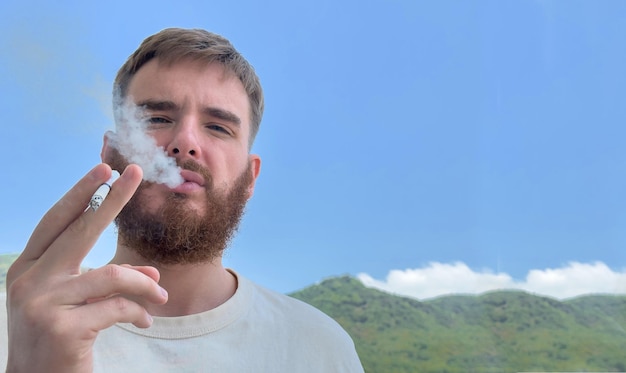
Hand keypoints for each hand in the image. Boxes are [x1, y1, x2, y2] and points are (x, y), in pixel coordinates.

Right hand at [5, 164, 167, 372]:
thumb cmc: (59, 338)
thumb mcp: (77, 302)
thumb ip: (107, 280)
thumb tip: (153, 273)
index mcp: (26, 268)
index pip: (56, 221)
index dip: (81, 192)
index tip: (105, 168)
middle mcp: (28, 280)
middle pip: (79, 229)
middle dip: (112, 199)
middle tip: (135, 173)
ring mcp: (41, 304)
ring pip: (111, 275)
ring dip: (144, 285)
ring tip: (160, 298)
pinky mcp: (61, 328)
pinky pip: (118, 306)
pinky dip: (139, 311)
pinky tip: (145, 322)